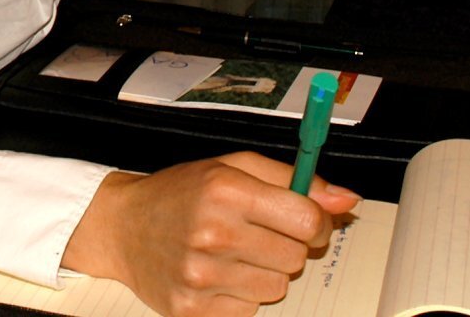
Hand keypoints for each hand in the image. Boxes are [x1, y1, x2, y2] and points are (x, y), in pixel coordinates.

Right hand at [62, 153, 361, 316]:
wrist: (123, 227)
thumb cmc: (180, 193)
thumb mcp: (233, 167)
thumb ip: (293, 180)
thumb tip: (346, 199)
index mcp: (225, 190)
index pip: (306, 219)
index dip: (317, 221)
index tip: (307, 220)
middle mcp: (213, 233)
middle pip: (295, 258)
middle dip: (288, 246)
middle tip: (260, 233)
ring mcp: (201, 276)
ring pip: (277, 287)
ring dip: (265, 272)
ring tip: (234, 252)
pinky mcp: (192, 310)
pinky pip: (250, 311)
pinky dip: (242, 295)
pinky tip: (219, 274)